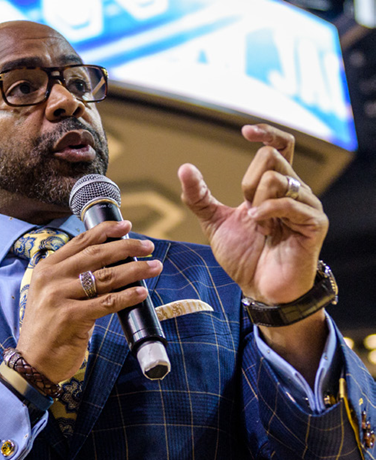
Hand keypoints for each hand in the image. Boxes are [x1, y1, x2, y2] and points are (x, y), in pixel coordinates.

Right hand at [16, 220, 161, 382]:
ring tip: (154, 267)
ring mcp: (59, 297)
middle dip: (127, 247)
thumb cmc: (48, 329)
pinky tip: (142, 293)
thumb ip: (71, 277)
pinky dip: (127, 297)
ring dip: (135, 270)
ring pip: (106, 277)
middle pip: (96, 254)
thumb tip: (110, 263)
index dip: (106, 230)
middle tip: (148, 247)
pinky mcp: (70, 317)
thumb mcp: (51, 295)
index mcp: (46, 269)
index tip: (126, 225)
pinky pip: (107, 303)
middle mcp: (51, 279)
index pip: (80, 241)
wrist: (32, 362)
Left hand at [178, 124, 328, 382]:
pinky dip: (268, 214)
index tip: (244, 132)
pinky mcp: (314, 223)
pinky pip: (288, 202)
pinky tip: (266, 230)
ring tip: (260, 227)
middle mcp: (294, 190)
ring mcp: (307, 205)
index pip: (280, 145)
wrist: (259, 288)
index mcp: (274, 186)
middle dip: (248, 182)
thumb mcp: (213, 222)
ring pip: (277, 178)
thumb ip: (199, 196)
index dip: (267, 132)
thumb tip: (184, 167)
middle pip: (271, 157)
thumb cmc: (243, 255)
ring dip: (257, 203)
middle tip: (248, 212)